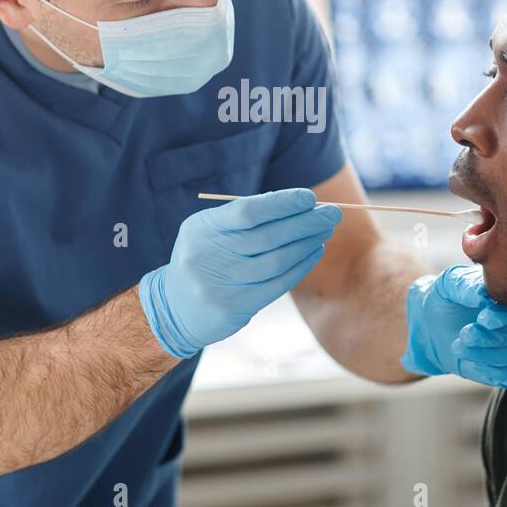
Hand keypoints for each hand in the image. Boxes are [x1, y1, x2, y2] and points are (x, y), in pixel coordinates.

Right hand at [139, 188, 342, 357]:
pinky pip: (276, 284)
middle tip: (332, 213)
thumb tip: (296, 205)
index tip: (309, 198)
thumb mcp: (210, 231)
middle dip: (304, 223)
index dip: (282, 204)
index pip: (248, 212)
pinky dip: (299, 266)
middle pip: (267, 237)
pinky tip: (313, 252)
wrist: (175, 307)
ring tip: (324, 231)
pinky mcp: (234, 307)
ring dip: (306, 244)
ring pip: (276, 261)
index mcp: (202, 229)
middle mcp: (208, 256)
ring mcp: (221, 284)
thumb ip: (245, 218)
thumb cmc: (204, 257)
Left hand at [401, 264, 506, 387]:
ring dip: (487, 355)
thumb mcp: (450, 284)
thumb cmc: (449, 298)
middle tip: (466, 334)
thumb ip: (467, 286)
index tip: (482, 319)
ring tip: (458, 346)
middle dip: (494, 337)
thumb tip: (483, 295)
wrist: (435, 324)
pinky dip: (489, 372)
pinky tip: (468, 362)